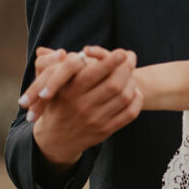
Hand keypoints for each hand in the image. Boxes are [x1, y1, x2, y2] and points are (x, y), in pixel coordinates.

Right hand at [19, 46, 142, 168]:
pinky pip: (129, 113)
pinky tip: (133, 91)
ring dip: (132, 81)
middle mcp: (82, 107)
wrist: (55, 138)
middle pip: (114, 84)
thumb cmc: (57, 103)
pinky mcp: (105, 130)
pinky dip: (136, 99)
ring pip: (124, 97)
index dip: (111, 61)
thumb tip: (86, 50)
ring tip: (131, 72)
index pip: (94, 74)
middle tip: (131, 57)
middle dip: (126, 67)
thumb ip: (66, 66)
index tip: (122, 52)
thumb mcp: (52, 85)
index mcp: (69, 92)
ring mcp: (95, 120)